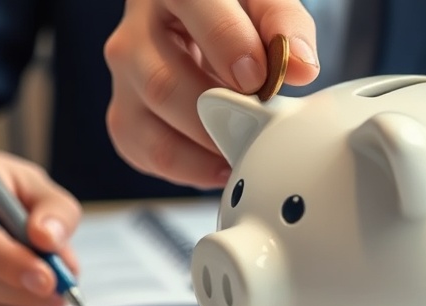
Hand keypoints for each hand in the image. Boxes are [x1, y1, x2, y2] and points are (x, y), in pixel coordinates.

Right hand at [104, 0, 318, 187]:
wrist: (200, 22)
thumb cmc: (232, 13)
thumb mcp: (263, 2)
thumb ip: (284, 25)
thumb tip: (301, 69)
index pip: (191, 7)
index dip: (228, 45)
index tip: (260, 79)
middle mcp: (135, 33)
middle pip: (163, 84)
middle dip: (218, 116)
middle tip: (258, 129)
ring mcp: (124, 79)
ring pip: (146, 127)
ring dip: (203, 152)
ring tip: (244, 153)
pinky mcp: (124, 116)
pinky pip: (144, 154)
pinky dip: (187, 169)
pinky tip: (220, 164)